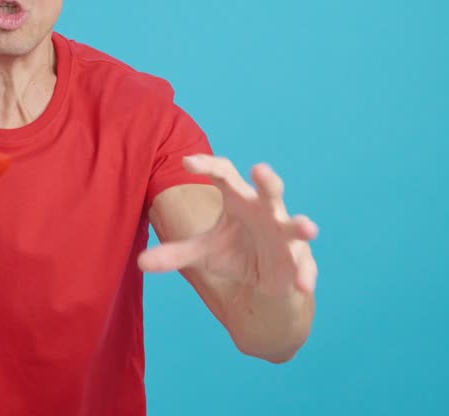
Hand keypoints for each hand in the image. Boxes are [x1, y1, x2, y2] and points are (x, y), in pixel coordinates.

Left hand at [139, 156, 318, 295]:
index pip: (225, 175)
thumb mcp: (204, 253)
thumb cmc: (236, 253)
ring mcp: (285, 236)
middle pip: (269, 190)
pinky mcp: (298, 261)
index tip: (187, 162)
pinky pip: (304, 266)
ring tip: (308, 226)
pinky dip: (305, 274)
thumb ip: (175, 254)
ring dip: (301, 225)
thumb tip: (140, 263)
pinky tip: (302, 285)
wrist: (265, 282)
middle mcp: (265, 212)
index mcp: (239, 200)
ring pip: (295, 226)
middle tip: (260, 169)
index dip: (208, 166)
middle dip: (267, 180)